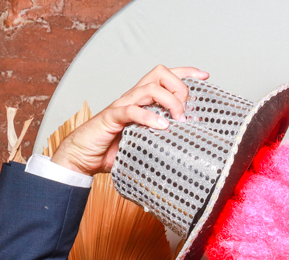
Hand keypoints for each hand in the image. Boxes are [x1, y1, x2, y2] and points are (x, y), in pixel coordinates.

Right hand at [50, 65, 209, 175]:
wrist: (83, 157)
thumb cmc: (113, 149)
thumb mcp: (146, 141)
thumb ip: (164, 136)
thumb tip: (189, 137)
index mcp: (142, 100)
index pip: (165, 76)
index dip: (185, 72)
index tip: (205, 76)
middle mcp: (133, 97)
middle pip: (159, 73)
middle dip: (179, 86)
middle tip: (186, 110)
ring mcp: (122, 106)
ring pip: (148, 88)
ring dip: (169, 102)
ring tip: (177, 120)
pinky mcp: (111, 118)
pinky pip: (131, 110)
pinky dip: (148, 116)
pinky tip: (161, 126)